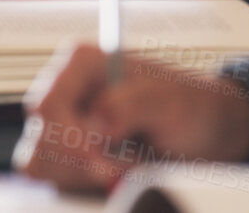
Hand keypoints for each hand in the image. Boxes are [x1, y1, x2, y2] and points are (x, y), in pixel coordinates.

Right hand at [16, 43, 248, 190]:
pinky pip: (56, 178)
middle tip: (120, 168)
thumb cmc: (191, 107)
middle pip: (41, 137)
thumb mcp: (171, 101)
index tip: (100, 160)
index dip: (69, 137)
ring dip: (83, 174)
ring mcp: (65, 125)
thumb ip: (131, 105)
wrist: (206, 133)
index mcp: (82, 64)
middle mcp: (68, 92)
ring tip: (126, 164)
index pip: (48, 103)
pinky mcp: (69, 156)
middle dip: (80, 161)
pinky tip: (116, 174)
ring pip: (42, 161)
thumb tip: (97, 122)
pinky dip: (84, 183)